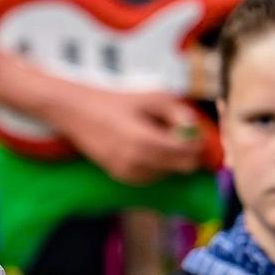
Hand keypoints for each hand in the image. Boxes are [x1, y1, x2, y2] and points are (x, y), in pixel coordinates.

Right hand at [57, 88, 205, 184]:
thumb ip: (178, 112)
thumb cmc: (115, 101)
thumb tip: (193, 129)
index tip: (195, 133)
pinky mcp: (120, 176)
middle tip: (180, 136)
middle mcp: (138, 162)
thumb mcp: (151, 97)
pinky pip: (151, 177)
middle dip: (187, 153)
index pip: (188, 153)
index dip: (198, 143)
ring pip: (167, 174)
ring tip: (157, 138)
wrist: (77, 112)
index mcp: (146, 141)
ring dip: (170, 160)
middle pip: (182, 167)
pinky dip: (156, 166)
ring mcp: (128, 172)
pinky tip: (146, 148)